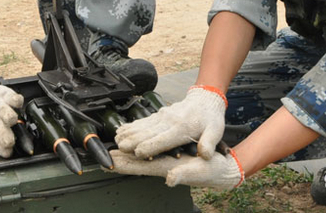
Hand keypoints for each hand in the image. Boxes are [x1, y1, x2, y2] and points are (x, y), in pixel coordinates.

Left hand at [0, 76, 23, 157]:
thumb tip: (8, 152)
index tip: (7, 153)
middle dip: (4, 134)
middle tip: (9, 142)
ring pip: (3, 110)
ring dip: (8, 116)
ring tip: (12, 122)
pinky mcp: (5, 94)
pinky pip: (11, 97)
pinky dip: (15, 100)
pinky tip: (18, 103)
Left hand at [110, 149, 243, 188]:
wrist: (223, 169)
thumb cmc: (213, 169)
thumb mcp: (200, 170)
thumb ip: (184, 174)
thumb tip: (170, 180)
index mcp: (167, 168)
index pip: (139, 167)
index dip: (123, 165)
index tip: (108, 162)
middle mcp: (163, 166)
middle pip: (135, 164)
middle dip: (119, 160)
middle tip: (102, 157)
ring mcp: (166, 162)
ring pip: (141, 158)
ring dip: (126, 155)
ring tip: (112, 151)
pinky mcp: (171, 157)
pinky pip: (150, 153)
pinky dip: (138, 149)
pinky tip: (133, 146)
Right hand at [115, 85, 226, 159]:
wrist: (205, 99)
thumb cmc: (210, 119)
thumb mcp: (216, 131)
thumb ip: (209, 143)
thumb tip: (204, 155)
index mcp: (182, 128)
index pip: (163, 139)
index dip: (150, 146)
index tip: (138, 153)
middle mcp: (169, 121)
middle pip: (148, 132)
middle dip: (133, 140)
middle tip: (120, 148)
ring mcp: (162, 116)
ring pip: (142, 126)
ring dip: (129, 132)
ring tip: (116, 139)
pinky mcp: (159, 114)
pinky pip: (143, 121)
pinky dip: (131, 126)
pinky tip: (121, 130)